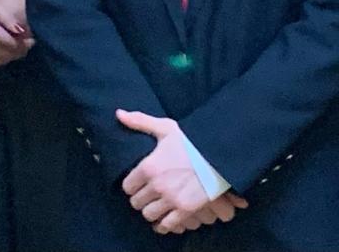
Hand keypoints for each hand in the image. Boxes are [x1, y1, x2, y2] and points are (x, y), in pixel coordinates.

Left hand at [116, 110, 241, 233]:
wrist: (220, 153)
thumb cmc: (192, 140)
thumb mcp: (165, 127)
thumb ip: (140, 122)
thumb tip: (118, 114)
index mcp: (148, 166)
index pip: (127, 186)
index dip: (132, 185)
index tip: (138, 183)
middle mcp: (156, 185)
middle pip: (136, 202)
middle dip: (141, 198)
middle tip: (147, 194)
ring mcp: (171, 199)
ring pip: (149, 215)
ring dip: (151, 211)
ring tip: (156, 205)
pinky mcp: (185, 210)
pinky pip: (166, 225)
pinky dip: (164, 224)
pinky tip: (166, 218)